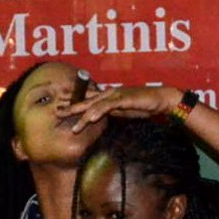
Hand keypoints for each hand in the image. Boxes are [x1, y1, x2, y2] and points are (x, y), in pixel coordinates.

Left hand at [66, 85, 185, 130]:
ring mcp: (116, 94)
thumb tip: (100, 117)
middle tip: (57, 112)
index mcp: (108, 95)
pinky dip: (99, 112)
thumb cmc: (144, 105)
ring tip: (74, 126)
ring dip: (83, 115)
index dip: (73, 101)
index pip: (88, 98)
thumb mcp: (124, 110)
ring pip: (95, 105)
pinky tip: (91, 118)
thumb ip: (111, 112)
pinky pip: (108, 106)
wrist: (161, 99)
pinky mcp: (124, 99)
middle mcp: (109, 92)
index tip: (60, 106)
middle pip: (87, 100)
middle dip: (71, 107)